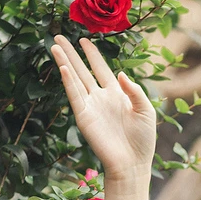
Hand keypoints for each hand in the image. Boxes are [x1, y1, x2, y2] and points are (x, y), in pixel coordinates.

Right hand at [49, 35, 155, 180]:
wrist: (132, 163)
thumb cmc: (142, 140)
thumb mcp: (145, 110)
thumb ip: (135, 91)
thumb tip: (120, 73)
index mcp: (117, 95)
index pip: (101, 69)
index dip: (93, 54)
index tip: (84, 39)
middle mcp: (101, 98)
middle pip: (83, 70)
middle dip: (72, 53)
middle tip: (59, 36)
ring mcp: (91, 107)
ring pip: (75, 79)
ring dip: (65, 62)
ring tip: (55, 45)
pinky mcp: (84, 117)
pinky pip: (74, 95)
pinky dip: (68, 81)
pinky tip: (63, 67)